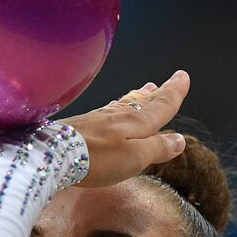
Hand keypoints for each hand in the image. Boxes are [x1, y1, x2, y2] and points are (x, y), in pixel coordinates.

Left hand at [60, 70, 189, 188]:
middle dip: (159, 92)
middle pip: (144, 102)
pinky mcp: (84, 125)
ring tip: (147, 89)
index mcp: (137, 123)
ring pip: (126, 104)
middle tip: (169, 81)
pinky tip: (114, 107)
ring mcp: (100, 118)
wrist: (52, 153)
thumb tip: (179, 140)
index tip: (183, 77)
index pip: (161, 105)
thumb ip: (157, 148)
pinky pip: (110, 110)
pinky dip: (120, 105)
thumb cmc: (96, 159)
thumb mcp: (135, 158)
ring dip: (139, 96)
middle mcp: (120, 116)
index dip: (174, 93)